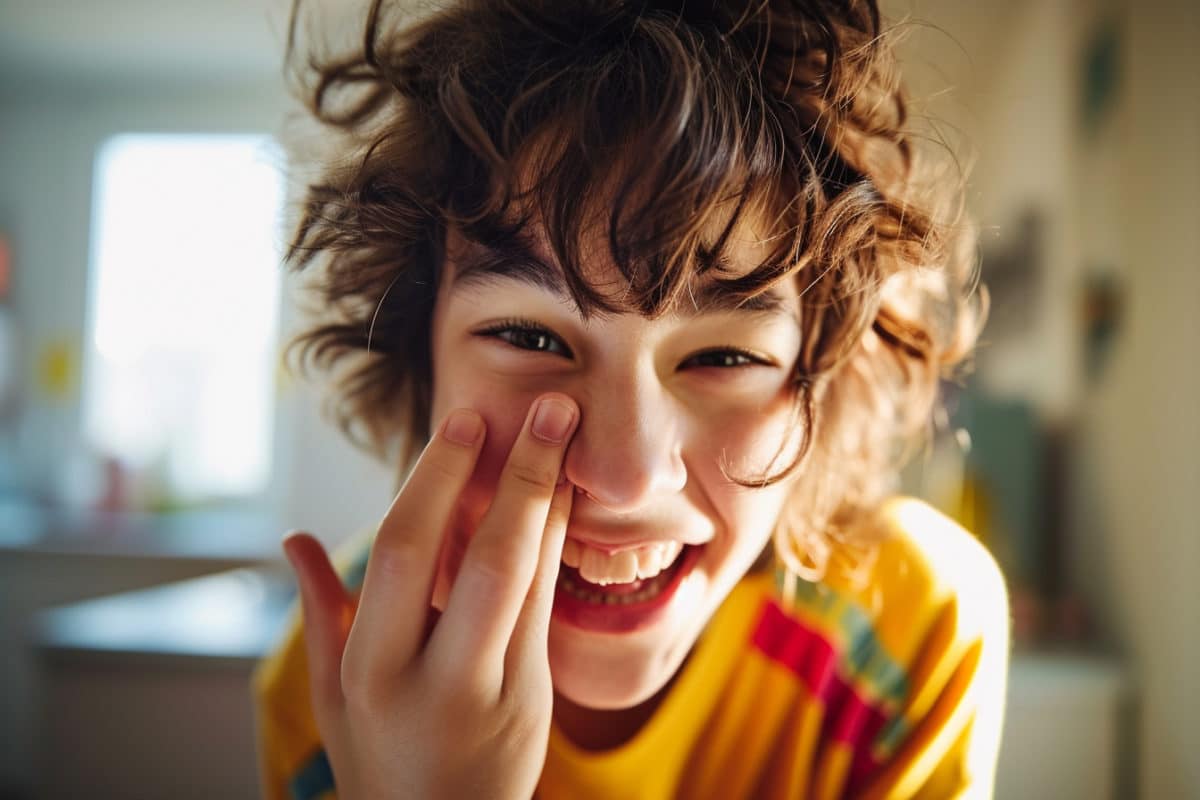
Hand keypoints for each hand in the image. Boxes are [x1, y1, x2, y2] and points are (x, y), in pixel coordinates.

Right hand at [283, 394, 578, 799]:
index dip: (438, 478)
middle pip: (487, 560)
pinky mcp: (536, 697)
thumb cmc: (377, 759)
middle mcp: (435, 678)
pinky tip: (564, 494)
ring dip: (551, 498)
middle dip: (520, 475)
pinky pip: (547, 604)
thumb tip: (295, 539)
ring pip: (530, 579)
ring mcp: (496, 691)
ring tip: (566, 432)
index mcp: (370, 669)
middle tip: (548, 407)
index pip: (405, 553)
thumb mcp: (333, 695)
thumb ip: (321, 613)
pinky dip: (555, 542)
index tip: (466, 419)